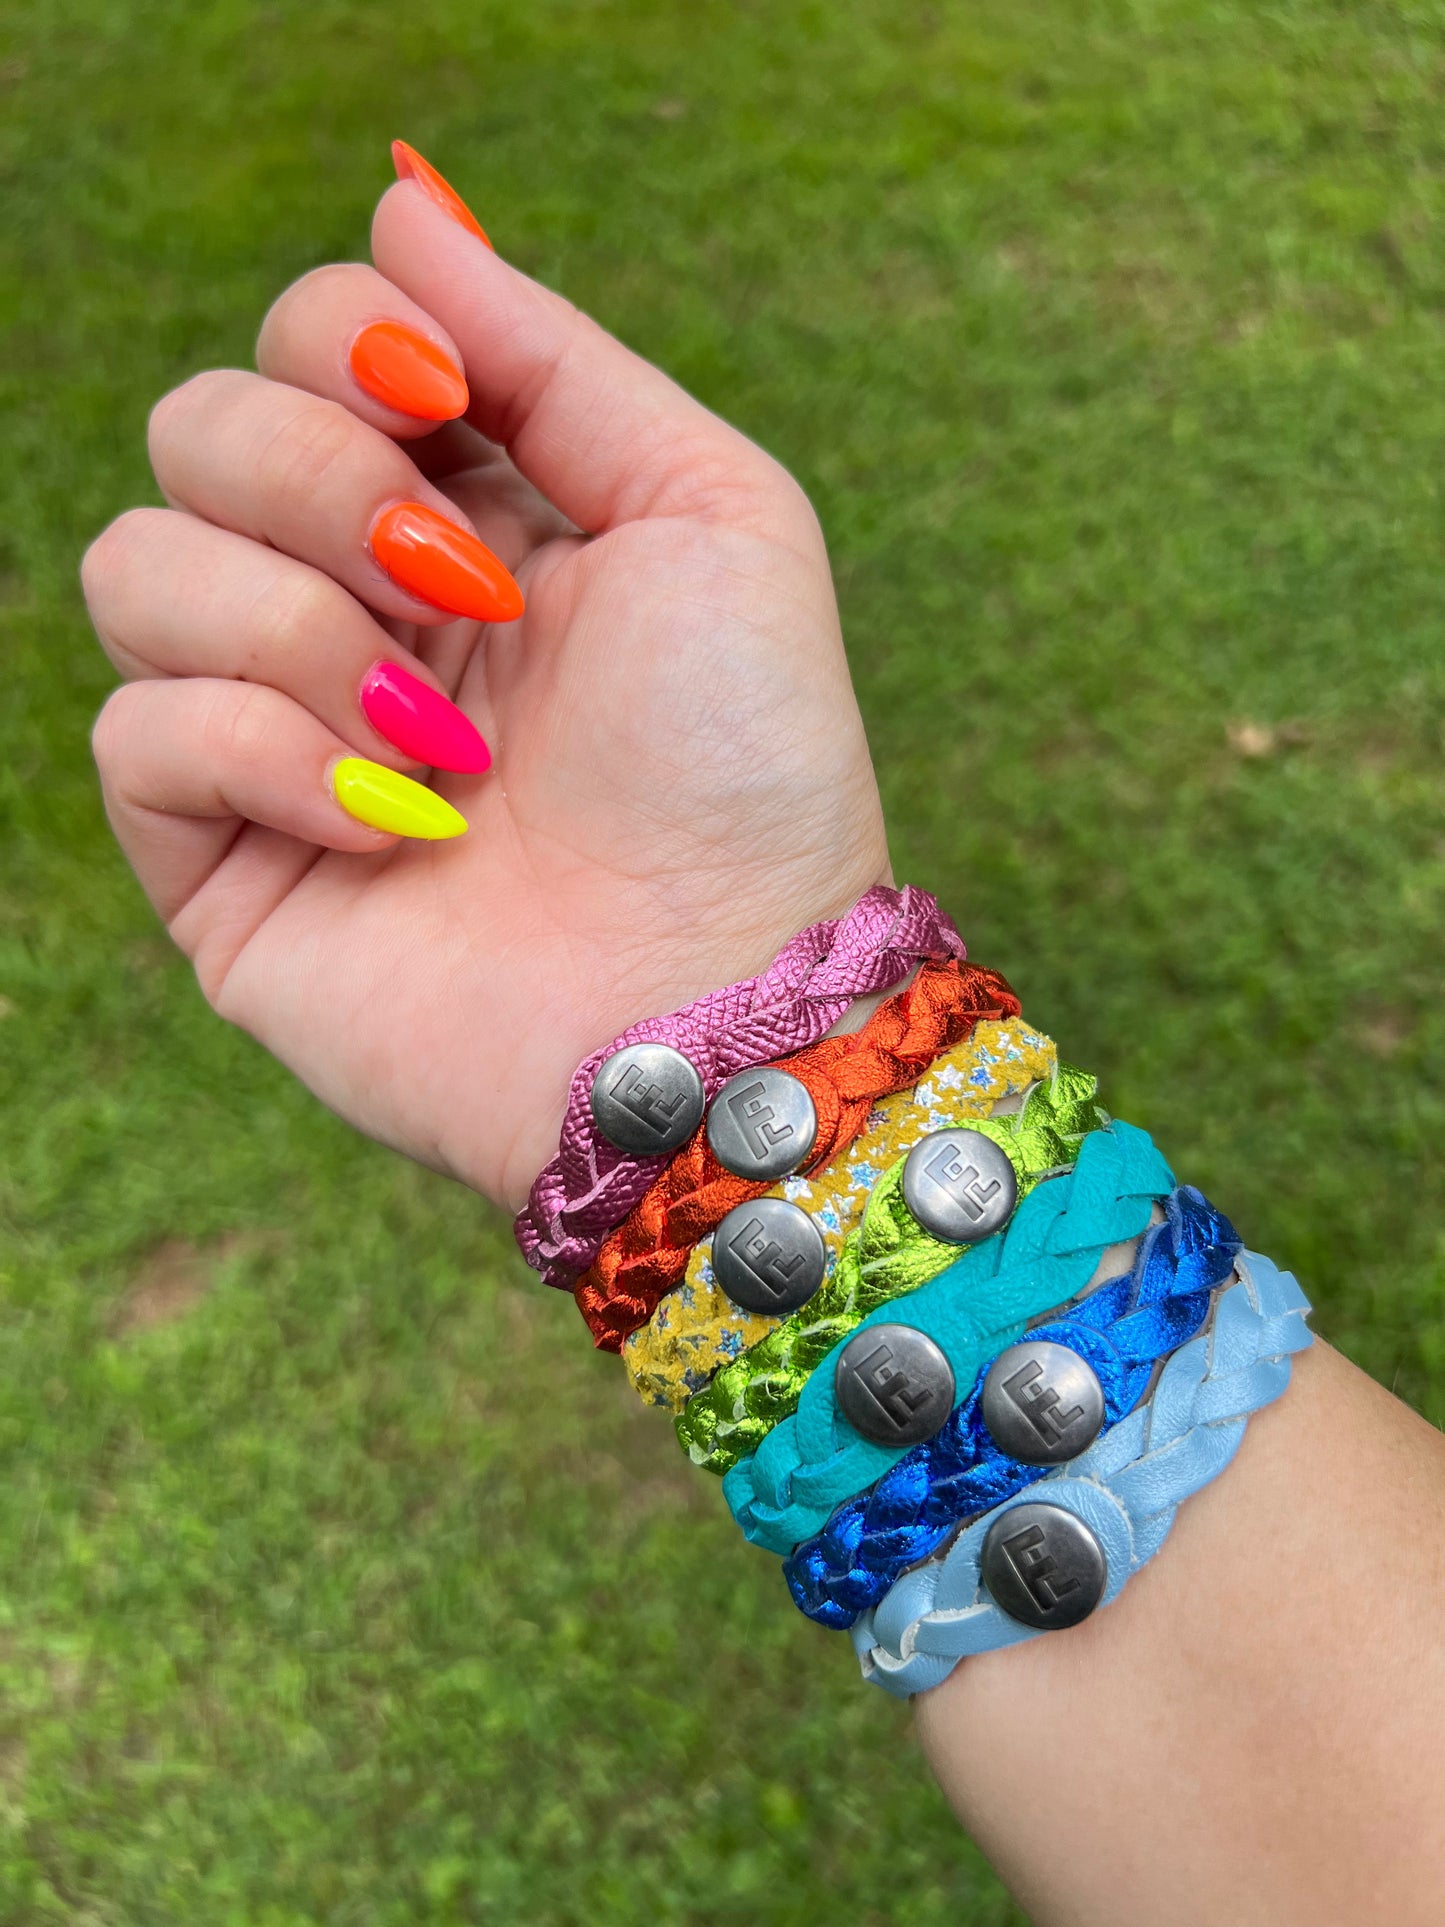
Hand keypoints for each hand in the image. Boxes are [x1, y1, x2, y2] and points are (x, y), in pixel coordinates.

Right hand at [82, 167, 888, 1212]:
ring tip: (439, 745)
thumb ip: (552, 353)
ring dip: (296, 629)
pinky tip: (391, 829)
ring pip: (134, 561)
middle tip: (467, 599)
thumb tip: (402, 205)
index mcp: (468, 512)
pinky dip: (262, 757)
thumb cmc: (745, 767)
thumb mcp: (708, 511)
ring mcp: (279, 732)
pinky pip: (136, 729)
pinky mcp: (220, 861)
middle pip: (201, 426)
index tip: (449, 406)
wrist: (723, 999)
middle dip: (321, 482)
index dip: (345, 339)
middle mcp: (355, 605)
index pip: (308, 341)